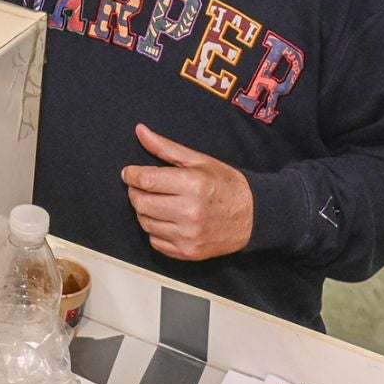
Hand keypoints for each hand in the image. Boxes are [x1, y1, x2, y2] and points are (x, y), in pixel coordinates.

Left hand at [120, 124, 253, 260]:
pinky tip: (167, 219)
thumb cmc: (226, 185)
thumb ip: (165, 148)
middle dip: (135, 192)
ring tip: (157, 202)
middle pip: (141, 203)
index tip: (129, 173)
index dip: (132, 175)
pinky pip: (155, 241)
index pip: (146, 180)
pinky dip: (155, 230)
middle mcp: (190, 211)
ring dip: (144, 211)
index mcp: (193, 184)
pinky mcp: (188, 252)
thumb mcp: (199, 160)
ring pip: (145, 223)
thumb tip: (140, 131)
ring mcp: (188, 235)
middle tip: (142, 186)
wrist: (253, 216)